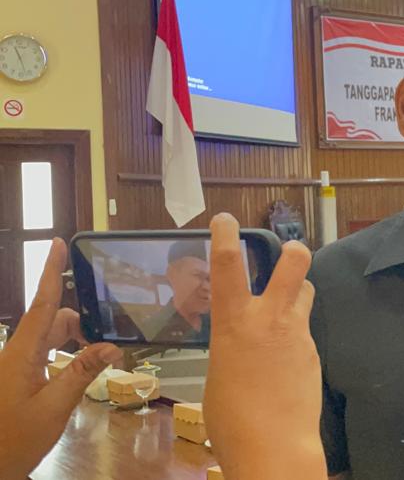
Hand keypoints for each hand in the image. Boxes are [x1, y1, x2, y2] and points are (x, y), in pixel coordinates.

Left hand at [0, 239, 121, 479]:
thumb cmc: (14, 439)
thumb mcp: (53, 408)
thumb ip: (81, 373)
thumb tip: (110, 345)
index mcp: (20, 355)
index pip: (41, 304)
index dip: (50, 272)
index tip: (58, 242)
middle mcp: (16, 354)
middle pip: (51, 319)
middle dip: (80, 318)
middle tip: (110, 327)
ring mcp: (15, 368)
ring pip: (49, 337)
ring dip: (76, 339)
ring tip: (102, 352)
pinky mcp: (17, 380)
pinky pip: (45, 354)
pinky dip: (67, 354)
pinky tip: (83, 369)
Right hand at [203, 214, 326, 479]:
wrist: (275, 447)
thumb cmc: (232, 420)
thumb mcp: (218, 375)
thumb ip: (231, 347)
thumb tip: (241, 344)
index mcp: (234, 325)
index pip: (228, 268)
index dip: (226, 237)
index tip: (225, 219)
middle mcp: (269, 321)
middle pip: (293, 265)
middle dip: (294, 250)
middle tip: (292, 248)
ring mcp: (298, 336)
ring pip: (305, 296)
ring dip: (297, 294)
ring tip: (286, 306)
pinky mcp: (314, 354)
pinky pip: (305, 334)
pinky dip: (295, 338)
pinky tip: (286, 364)